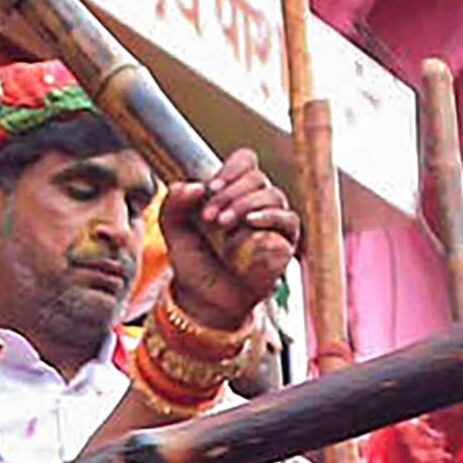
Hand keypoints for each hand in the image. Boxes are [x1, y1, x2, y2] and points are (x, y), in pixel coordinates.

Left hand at [160, 151, 299, 326]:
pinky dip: (270, 216)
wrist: (204, 300)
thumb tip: (192, 185)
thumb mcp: (173, 230)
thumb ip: (174, 203)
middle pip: (257, 177)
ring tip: (223, 224)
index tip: (210, 189)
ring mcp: (272, 222)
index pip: (245, 162)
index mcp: (232, 192)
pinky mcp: (284, 243)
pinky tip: (250, 222)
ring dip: (246, 204)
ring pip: (273, 195)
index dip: (231, 169)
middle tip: (209, 217)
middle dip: (231, 192)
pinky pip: (288, 220)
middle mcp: (255, 203)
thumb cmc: (194, 262)